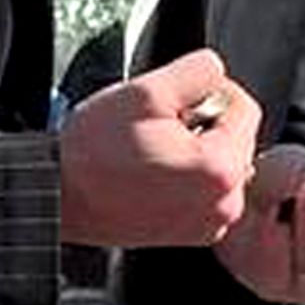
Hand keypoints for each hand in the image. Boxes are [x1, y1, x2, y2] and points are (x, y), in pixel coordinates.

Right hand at [62, 52, 262, 249]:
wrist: (60, 197)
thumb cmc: (93, 153)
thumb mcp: (146, 91)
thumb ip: (198, 71)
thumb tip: (218, 71)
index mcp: (220, 169)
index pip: (244, 108)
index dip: (210, 91)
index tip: (176, 98)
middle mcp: (223, 204)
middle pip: (235, 138)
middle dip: (204, 124)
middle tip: (158, 126)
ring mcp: (208, 224)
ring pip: (219, 165)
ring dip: (195, 150)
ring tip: (152, 152)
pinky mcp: (190, 233)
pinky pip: (203, 192)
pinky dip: (186, 178)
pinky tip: (151, 174)